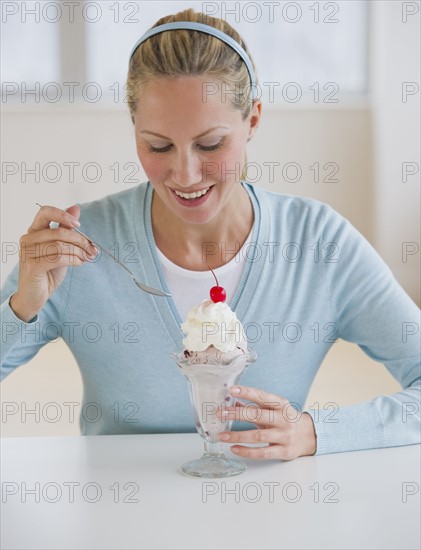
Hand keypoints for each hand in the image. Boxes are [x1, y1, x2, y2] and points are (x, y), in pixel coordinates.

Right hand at [10, 205, 96, 321]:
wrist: (35, 296)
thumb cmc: (47, 271)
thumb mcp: (60, 247)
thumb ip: (66, 228)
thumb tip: (76, 207)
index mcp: (34, 231)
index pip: (45, 211)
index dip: (64, 215)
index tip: (79, 225)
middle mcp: (28, 239)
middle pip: (59, 231)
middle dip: (80, 240)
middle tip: (92, 249)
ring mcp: (27, 253)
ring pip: (60, 245)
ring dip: (79, 252)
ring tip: (87, 258)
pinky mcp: (32, 266)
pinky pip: (58, 258)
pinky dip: (73, 260)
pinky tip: (79, 263)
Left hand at [217, 385, 316, 460]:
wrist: (309, 436)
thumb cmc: (286, 419)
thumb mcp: (273, 409)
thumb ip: (254, 405)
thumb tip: (232, 401)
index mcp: (281, 404)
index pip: (262, 396)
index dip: (247, 392)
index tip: (231, 390)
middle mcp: (284, 419)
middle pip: (258, 415)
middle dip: (237, 414)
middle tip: (220, 413)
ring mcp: (285, 436)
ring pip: (258, 435)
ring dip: (238, 435)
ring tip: (222, 435)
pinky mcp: (284, 451)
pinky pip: (263, 452)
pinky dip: (247, 451)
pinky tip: (234, 449)